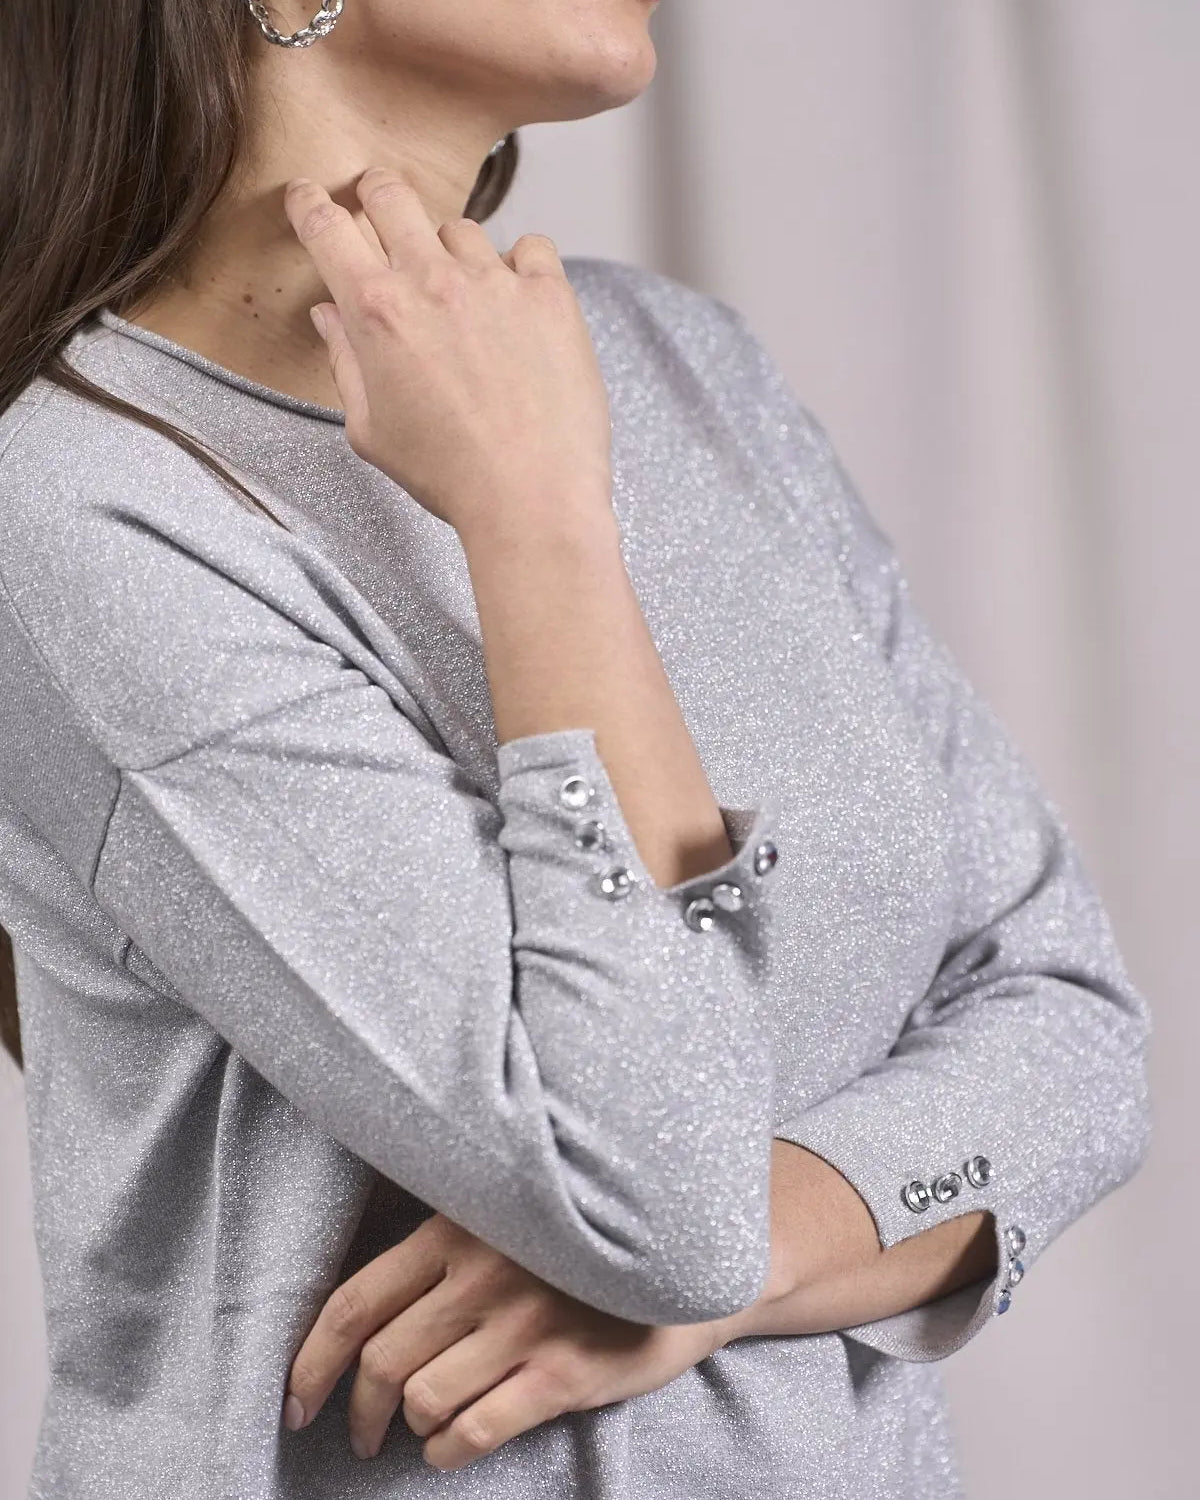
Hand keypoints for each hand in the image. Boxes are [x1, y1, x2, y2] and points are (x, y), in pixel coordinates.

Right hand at [281, 168, 613, 536]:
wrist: (531, 498)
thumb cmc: (450, 476)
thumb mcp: (371, 431)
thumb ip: (344, 363)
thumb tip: (329, 316)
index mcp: (376, 312)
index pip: (327, 228)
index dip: (309, 205)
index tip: (308, 198)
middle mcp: (432, 281)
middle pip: (390, 196)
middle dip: (376, 195)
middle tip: (378, 210)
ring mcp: (495, 282)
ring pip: (460, 228)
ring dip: (451, 251)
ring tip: (464, 301)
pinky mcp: (549, 294)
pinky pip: (530, 248)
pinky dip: (520, 266)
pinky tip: (517, 304)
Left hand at [283, 1212, 723, 1471]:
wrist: (682, 1261)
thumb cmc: (573, 1246)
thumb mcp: (501, 1224)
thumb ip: (439, 1252)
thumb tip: (359, 1315)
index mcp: (454, 1229)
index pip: (354, 1301)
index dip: (311, 1360)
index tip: (297, 1400)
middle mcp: (482, 1273)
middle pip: (381, 1360)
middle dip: (356, 1411)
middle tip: (358, 1433)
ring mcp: (523, 1324)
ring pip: (422, 1400)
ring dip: (407, 1430)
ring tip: (415, 1433)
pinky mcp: (561, 1372)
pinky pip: (475, 1431)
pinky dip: (447, 1452)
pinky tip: (449, 1450)